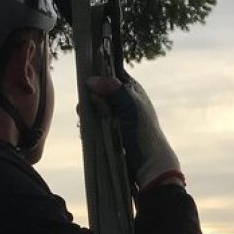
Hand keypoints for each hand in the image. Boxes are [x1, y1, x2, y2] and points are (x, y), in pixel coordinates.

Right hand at [87, 76, 182, 190]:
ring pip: (93, 107)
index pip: (111, 72)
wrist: (148, 162)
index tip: (87, 80)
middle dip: (90, 97)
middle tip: (85, 107)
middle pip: (98, 90)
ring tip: (86, 121)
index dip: (99, 73)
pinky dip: (88, 126)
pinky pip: (93, 123)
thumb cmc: (143, 131)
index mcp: (131, 89)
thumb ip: (114, 90)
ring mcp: (114, 115)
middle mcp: (122, 100)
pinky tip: (87, 131)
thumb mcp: (130, 105)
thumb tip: (91, 80)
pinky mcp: (108, 131)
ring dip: (87, 113)